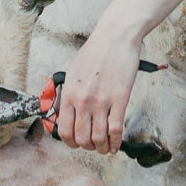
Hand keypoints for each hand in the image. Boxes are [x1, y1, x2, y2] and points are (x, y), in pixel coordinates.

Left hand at [53, 24, 143, 154]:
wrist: (115, 37)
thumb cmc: (95, 52)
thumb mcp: (72, 72)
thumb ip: (69, 94)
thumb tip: (66, 113)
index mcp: (69, 94)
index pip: (65, 131)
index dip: (71, 143)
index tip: (78, 143)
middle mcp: (83, 100)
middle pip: (82, 139)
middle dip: (88, 147)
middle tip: (93, 146)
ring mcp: (101, 101)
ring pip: (99, 138)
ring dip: (103, 148)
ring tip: (106, 147)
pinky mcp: (120, 99)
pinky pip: (116, 129)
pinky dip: (116, 142)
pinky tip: (117, 144)